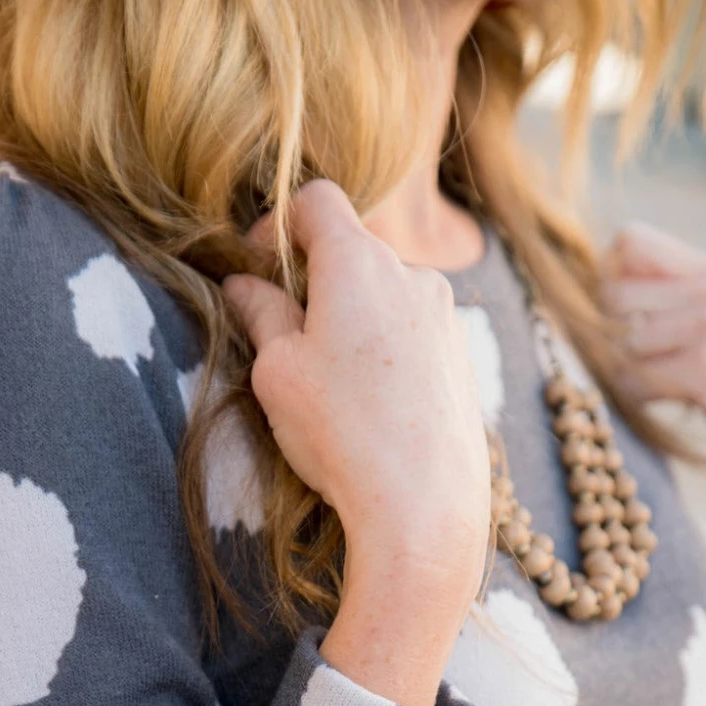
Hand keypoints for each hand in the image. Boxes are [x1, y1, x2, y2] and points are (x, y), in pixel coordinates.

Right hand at [224, 181, 489, 705]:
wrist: (424, 505)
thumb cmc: (342, 433)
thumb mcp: (278, 372)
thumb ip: (260, 316)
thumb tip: (243, 285)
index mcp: (358, 261)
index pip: (315, 200)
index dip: (277, 224)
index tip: (258, 267)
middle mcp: (411, 274)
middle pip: (352, 251)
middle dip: (313, 281)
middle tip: (284, 338)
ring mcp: (445, 316)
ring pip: (384, 296)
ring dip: (351, 320)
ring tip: (328, 386)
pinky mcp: (462, 359)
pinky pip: (412, 335)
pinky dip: (383, 352)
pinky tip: (368, 409)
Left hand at [603, 222, 705, 467]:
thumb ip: (675, 296)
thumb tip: (603, 281)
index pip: (629, 240)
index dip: (610, 279)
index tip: (624, 314)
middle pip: (613, 293)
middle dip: (610, 333)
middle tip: (637, 359)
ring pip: (620, 342)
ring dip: (626, 371)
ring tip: (660, 382)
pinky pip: (635, 380)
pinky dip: (640, 397)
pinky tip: (668, 400)